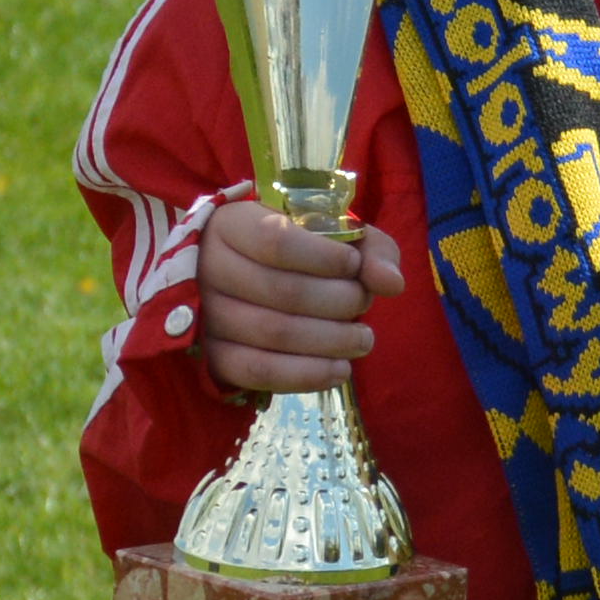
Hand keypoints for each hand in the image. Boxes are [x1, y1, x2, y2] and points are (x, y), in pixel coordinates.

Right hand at [194, 191, 393, 395]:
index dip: (324, 257)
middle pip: (283, 290)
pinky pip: (258, 372)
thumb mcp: (332, 233)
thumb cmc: (296, 249)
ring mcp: (206, 316)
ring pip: (274, 334)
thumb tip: (393, 284)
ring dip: (331, 340)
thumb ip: (370, 248)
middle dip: (339, 301)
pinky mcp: (213, 357)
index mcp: (231, 224)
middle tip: (363, 304)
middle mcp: (208, 268)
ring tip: (363, 339)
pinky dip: (306, 375)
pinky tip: (340, 370)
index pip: (276, 240)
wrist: (246, 280)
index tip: (353, 264)